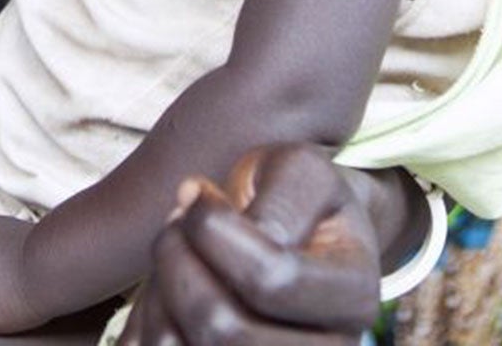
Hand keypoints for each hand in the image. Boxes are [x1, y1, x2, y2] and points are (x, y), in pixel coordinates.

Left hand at [122, 145, 381, 344]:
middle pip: (222, 329)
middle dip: (176, 259)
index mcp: (354, 298)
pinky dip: (147, 318)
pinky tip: (165, 289)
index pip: (268, 280)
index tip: (195, 192)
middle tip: (175, 223)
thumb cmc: (298, 199)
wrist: (301, 236)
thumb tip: (210, 222)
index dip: (210, 227)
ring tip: (172, 254)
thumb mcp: (303, 172)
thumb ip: (277, 196)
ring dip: (158, 291)